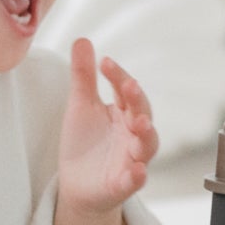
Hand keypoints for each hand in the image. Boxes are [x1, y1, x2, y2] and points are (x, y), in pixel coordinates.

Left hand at [57, 37, 158, 214]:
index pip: (127, 91)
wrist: (78, 185)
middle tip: (130, 86)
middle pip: (142, 114)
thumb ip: (83, 76)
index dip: (118, 76)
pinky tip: (136, 170)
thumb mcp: (80, 106)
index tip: (104, 62)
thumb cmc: (85, 144)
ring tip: (140, 124)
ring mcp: (131, 159)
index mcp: (123, 113)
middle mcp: (132, 134)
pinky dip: (136, 176)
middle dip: (138, 101)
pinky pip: (134, 180)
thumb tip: (83, 39)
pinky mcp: (123, 184)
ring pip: (147, 146)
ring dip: (146, 135)